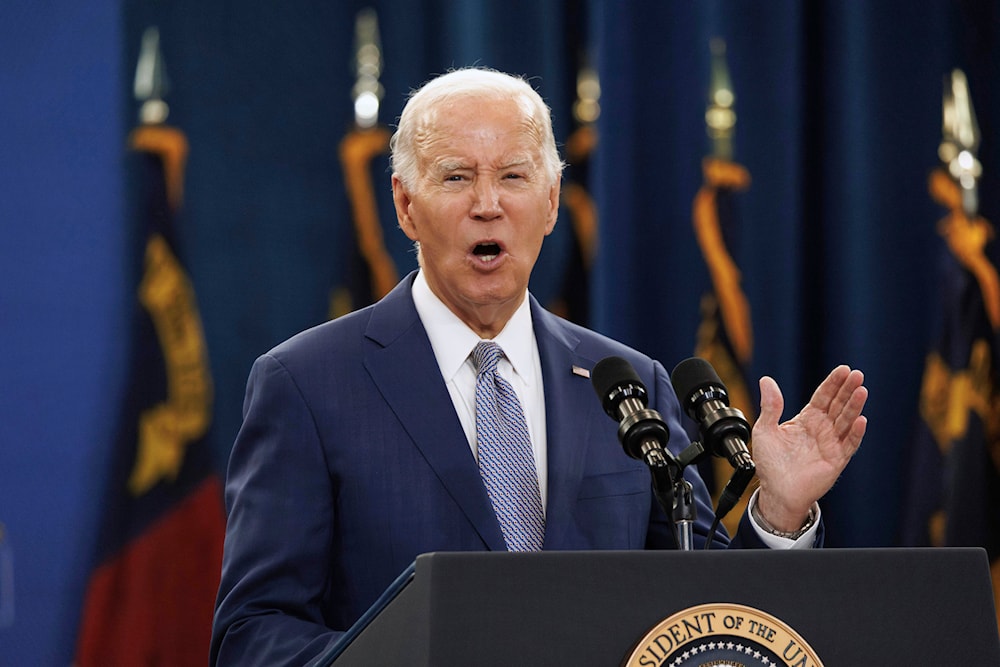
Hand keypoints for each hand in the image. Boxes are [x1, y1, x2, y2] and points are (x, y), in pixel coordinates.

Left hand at [751, 365, 867, 531]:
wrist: (776, 491)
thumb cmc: (771, 463)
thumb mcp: (765, 430)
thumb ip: (770, 406)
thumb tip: (766, 380)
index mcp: (807, 420)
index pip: (823, 397)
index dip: (833, 383)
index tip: (843, 370)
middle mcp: (822, 429)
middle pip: (838, 405)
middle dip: (847, 389)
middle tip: (857, 375)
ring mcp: (831, 444)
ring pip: (846, 421)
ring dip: (854, 406)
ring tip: (861, 391)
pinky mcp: (836, 460)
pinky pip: (849, 445)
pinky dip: (855, 433)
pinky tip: (860, 420)